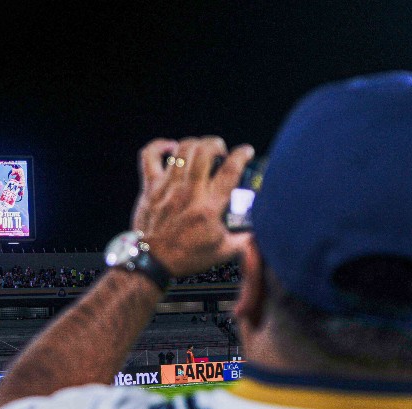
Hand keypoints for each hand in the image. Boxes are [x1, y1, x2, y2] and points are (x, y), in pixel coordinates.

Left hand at [130, 137, 253, 276]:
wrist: (152, 262)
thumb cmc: (186, 257)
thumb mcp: (222, 251)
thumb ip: (244, 240)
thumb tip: (261, 232)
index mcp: (209, 207)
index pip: (230, 171)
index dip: (241, 155)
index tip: (246, 151)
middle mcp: (189, 192)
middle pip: (204, 151)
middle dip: (216, 144)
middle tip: (220, 151)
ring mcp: (168, 187)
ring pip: (182, 149)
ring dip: (196, 143)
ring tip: (201, 150)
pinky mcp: (151, 187)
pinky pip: (149, 156)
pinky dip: (159, 146)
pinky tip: (171, 148)